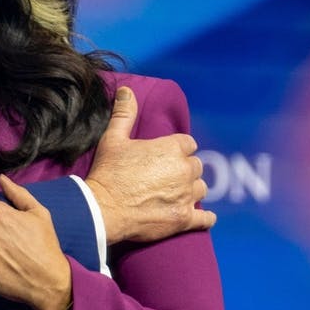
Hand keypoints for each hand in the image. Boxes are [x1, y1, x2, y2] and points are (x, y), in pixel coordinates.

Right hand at [85, 86, 214, 243]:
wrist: (103, 209)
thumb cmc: (108, 172)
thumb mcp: (112, 139)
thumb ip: (124, 114)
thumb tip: (127, 91)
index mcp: (172, 148)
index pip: (188, 144)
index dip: (177, 149)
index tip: (164, 156)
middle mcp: (185, 171)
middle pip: (196, 166)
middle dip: (184, 169)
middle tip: (166, 175)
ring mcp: (187, 196)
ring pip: (201, 189)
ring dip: (190, 190)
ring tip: (175, 193)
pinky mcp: (184, 218)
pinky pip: (206, 218)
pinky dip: (204, 218)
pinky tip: (199, 216)